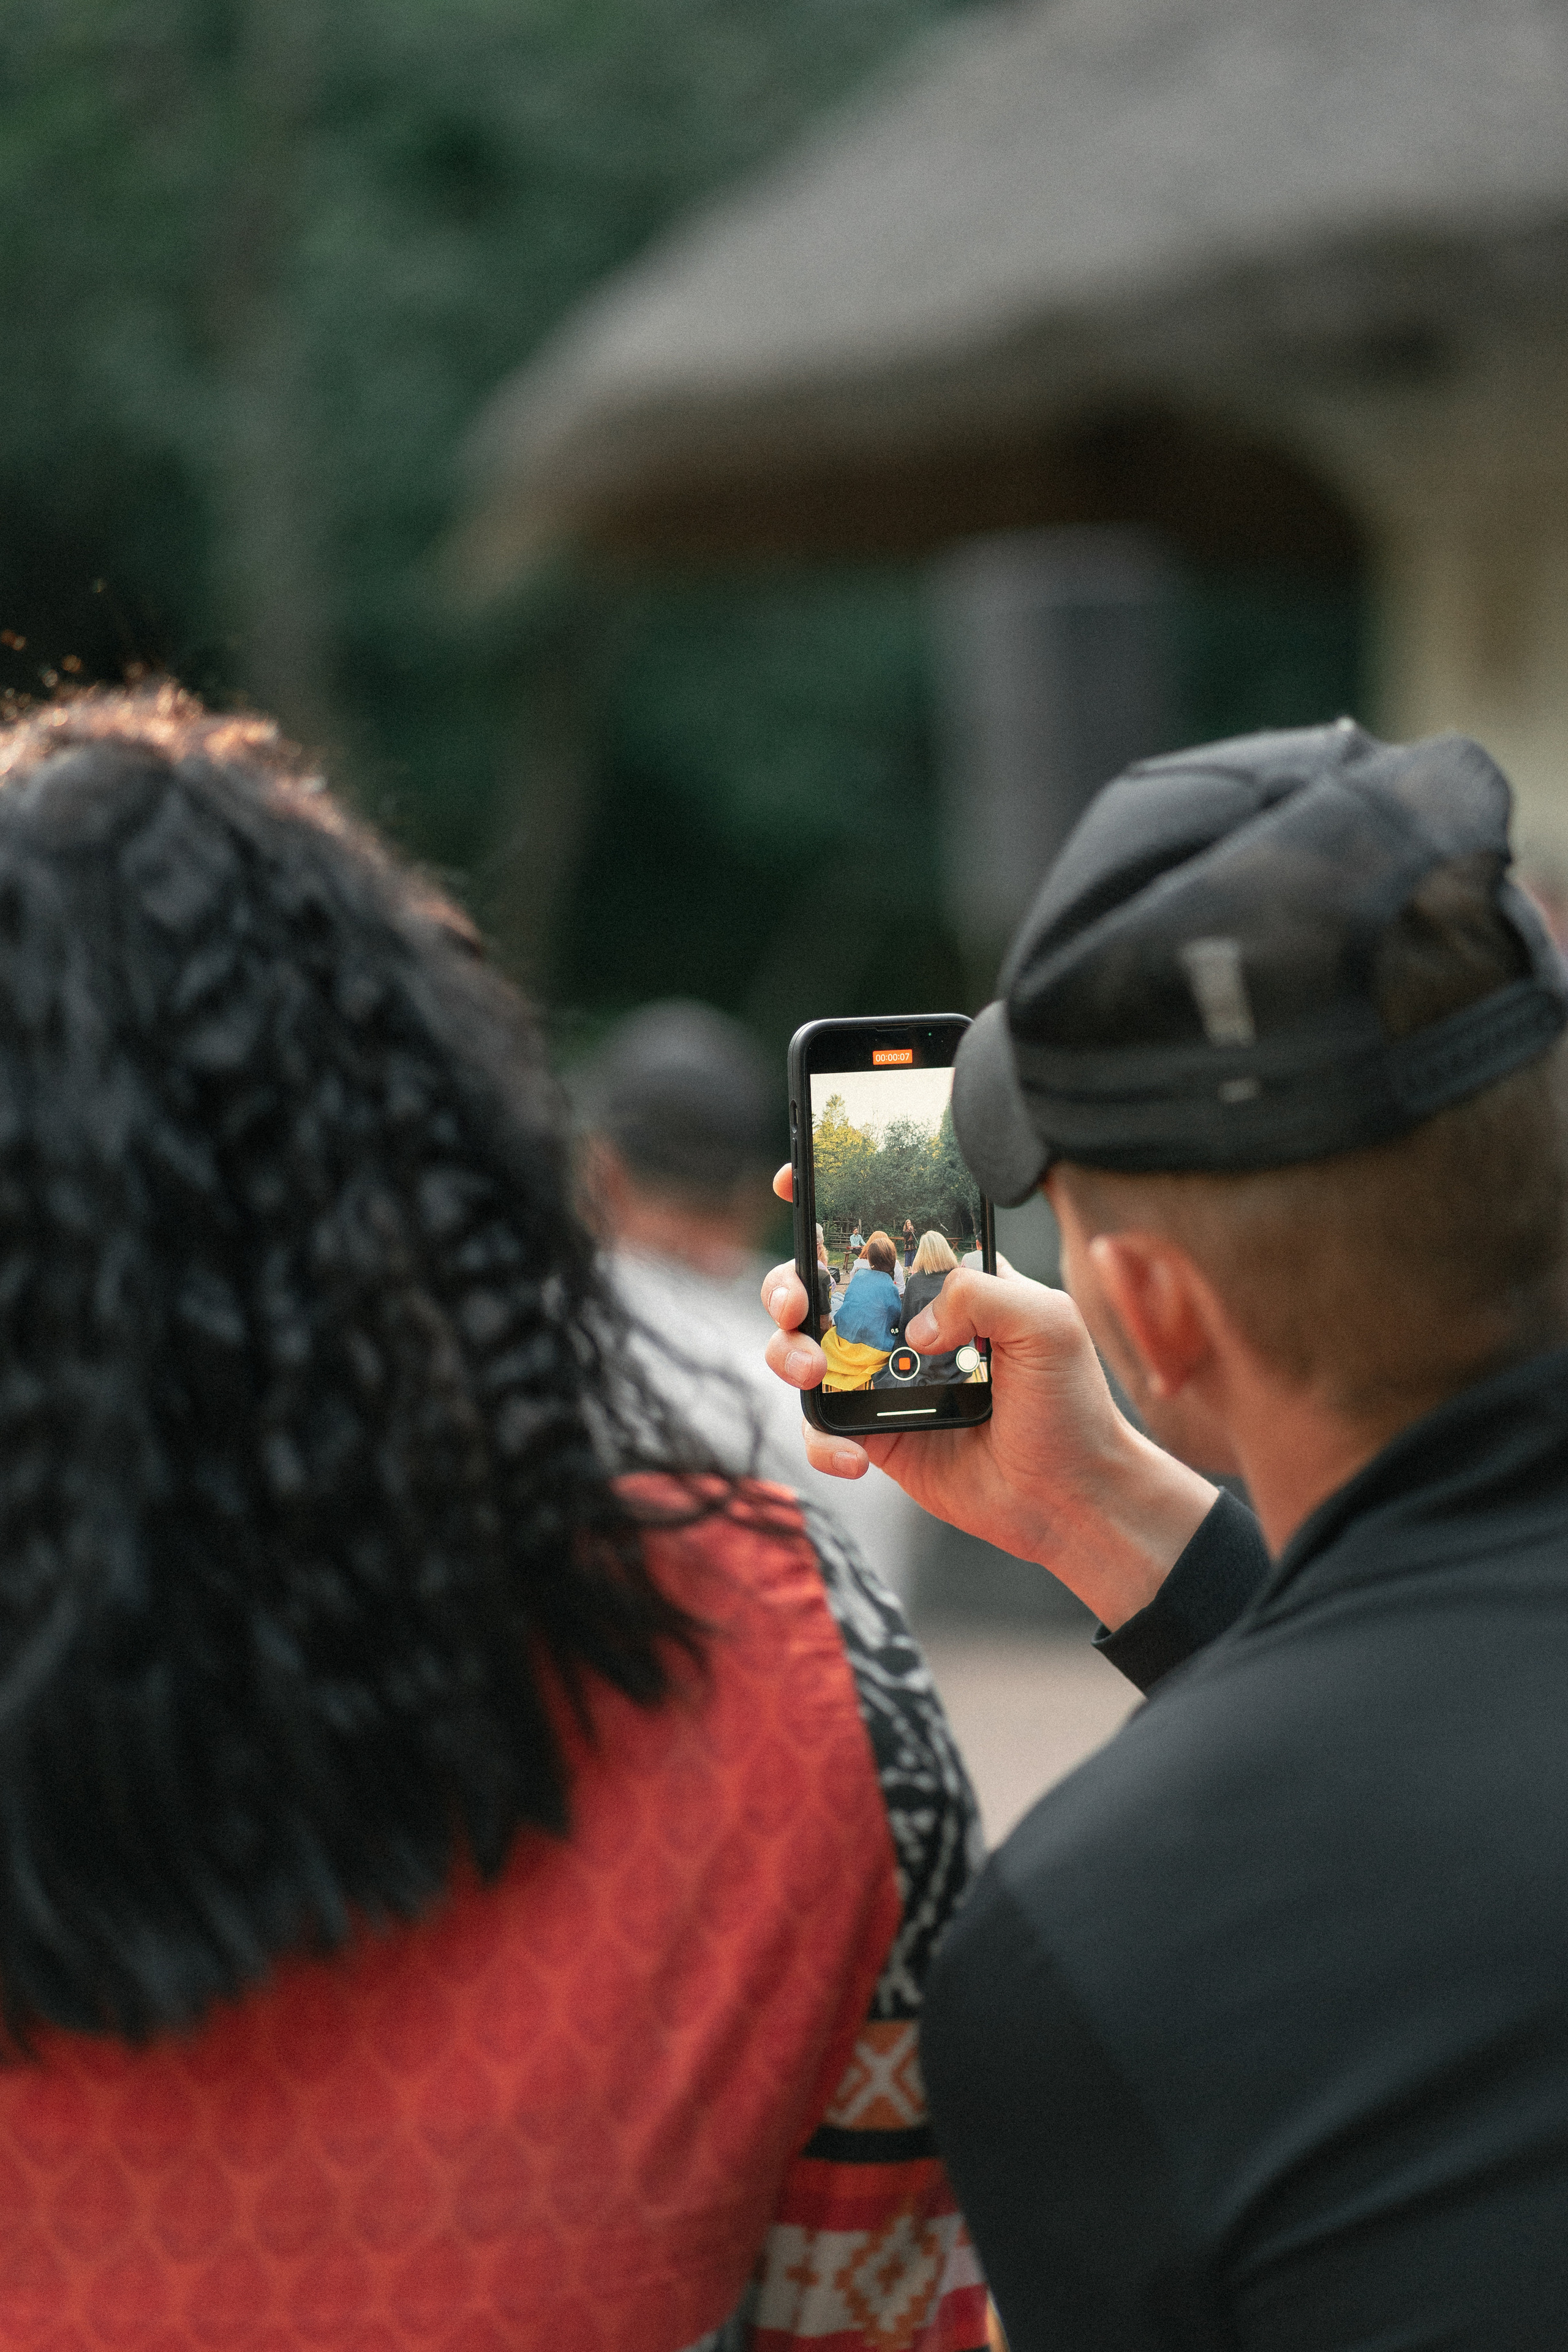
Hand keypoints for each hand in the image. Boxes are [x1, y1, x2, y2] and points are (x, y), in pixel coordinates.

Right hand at [763, 1166, 1217, 1628]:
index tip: (790, 1185)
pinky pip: (821, 1428)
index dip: (827, 1203)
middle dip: (787, 1283)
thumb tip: (913, 1324)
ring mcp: (882, 1377)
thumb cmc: (1069, 1403)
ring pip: (802, 1349)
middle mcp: (903, 1323)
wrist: (1069, 1496)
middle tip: (797, 1302)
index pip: (880, 1230)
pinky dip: (821, 1439)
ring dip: (787, 1353)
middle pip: (818, 1285)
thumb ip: (980, 1293)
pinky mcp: (873, 1432)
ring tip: (811, 1372)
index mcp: (943, 1282)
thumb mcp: (1047, 1322)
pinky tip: (853, 1455)